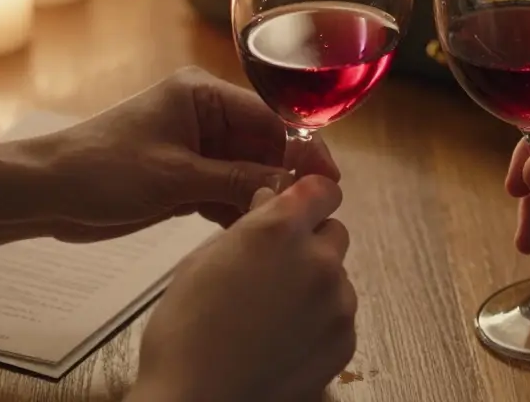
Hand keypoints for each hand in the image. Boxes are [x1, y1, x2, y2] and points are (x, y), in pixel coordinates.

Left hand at [13, 66, 339, 241]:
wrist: (45, 193)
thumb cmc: (101, 170)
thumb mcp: (177, 177)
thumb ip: (237, 180)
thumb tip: (291, 186)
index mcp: (201, 95)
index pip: (270, 117)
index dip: (302, 148)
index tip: (329, 178)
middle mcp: (203, 115)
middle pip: (263, 144)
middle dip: (284, 175)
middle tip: (311, 209)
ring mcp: (194, 146)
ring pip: (247, 170)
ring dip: (261, 196)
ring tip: (283, 225)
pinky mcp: (184, 175)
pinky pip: (226, 189)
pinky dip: (237, 209)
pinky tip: (251, 230)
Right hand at [131, 175, 355, 401]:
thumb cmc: (185, 332)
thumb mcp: (202, 260)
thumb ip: (248, 224)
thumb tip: (271, 199)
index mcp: (280, 230)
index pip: (322, 189)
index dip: (309, 197)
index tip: (297, 209)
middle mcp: (318, 260)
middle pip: (333, 232)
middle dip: (310, 242)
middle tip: (273, 269)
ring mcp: (337, 303)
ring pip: (337, 276)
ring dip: (314, 284)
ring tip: (271, 313)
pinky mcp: (345, 341)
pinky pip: (339, 315)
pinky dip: (319, 320)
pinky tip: (282, 339)